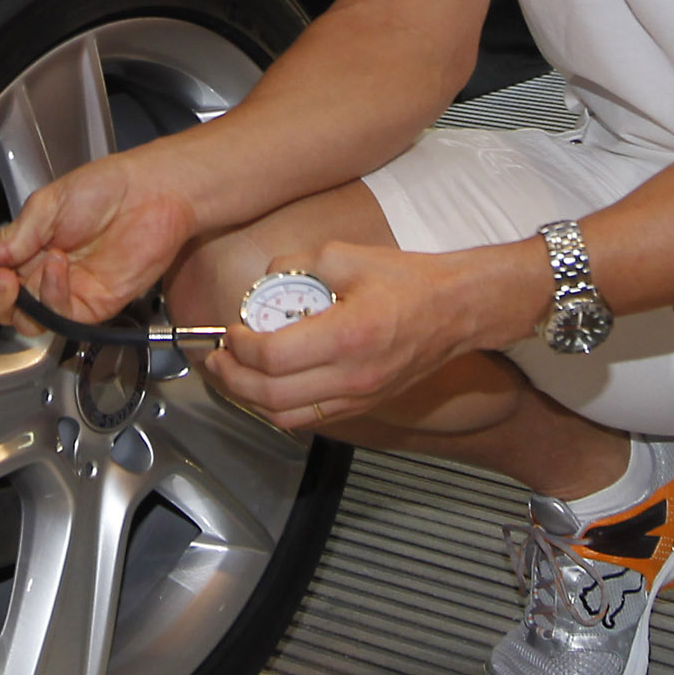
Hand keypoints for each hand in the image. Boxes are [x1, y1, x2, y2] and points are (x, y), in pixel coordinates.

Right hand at [0, 153, 198, 331]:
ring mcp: (71, 291)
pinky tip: (55, 266)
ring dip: (15, 301)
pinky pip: (62, 316)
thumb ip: (13, 234)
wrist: (151, 192)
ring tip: (14, 274)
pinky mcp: (94, 304)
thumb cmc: (109, 188)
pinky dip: (52, 296)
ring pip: (30, 320)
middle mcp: (48, 274)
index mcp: (32, 248)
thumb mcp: (47, 204)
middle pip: (6, 306)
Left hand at [203, 239, 495, 430]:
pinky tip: (267, 387)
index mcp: (347, 335)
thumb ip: (294, 265)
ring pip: (287, 416)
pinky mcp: (364, 405)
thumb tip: (261, 283)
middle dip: (234, 378)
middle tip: (218, 358)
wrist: (455, 310)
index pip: (274, 356)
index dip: (240, 346)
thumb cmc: (407, 281)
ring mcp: (360, 396)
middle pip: (272, 395)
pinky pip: (310, 419)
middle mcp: (353, 375)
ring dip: (250, 399)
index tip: (231, 330)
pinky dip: (279, 408)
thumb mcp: (345, 255)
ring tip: (234, 375)